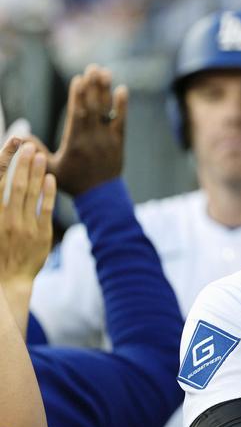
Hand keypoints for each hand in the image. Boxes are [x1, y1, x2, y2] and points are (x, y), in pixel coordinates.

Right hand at [0, 142, 56, 284]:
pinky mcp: (41, 236)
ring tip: (39, 155)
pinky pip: (46, 209)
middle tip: (28, 144)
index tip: (11, 143)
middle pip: (14, 183)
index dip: (4, 159)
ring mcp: (24, 227)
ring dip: (35, 172)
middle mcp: (5, 219)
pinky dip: (48, 192)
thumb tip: (0, 179)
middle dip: (21, 161)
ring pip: (31, 194)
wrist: (6, 283)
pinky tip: (50, 178)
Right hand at [48, 64, 127, 196]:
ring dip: (106, 91)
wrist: (100, 195)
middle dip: (93, 87)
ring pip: (107, 112)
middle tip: (94, 68)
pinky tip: (123, 90)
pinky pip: (122, 121)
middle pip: (93, 109)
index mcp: (76, 144)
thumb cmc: (72, 182)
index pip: (78, 115)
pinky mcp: (119, 142)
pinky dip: (122, 106)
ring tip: (104, 72)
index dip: (78, 97)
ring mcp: (108, 140)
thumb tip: (19, 135)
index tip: (78, 79)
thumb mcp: (49, 169)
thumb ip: (35, 151)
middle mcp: (94, 139)